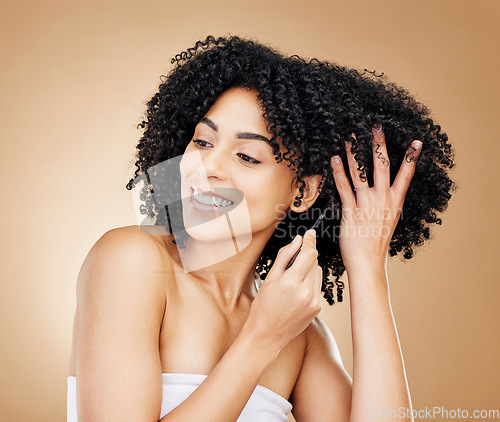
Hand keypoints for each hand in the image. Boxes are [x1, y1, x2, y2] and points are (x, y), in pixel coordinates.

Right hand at [245, 229, 321, 354]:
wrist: (266, 335)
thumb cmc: (263, 306)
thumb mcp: (270, 278)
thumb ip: (285, 256)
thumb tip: (297, 240)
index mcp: (291, 282)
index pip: (309, 254)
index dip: (310, 241)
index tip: (310, 233)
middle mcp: (306, 292)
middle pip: (315, 262)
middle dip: (306, 256)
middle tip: (292, 262)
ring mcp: (314, 302)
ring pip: (318, 273)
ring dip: (309, 270)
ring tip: (292, 280)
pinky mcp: (318, 309)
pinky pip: (317, 287)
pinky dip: (310, 283)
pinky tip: (296, 292)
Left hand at [330, 125, 421, 273]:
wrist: (368, 263)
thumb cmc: (376, 242)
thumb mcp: (388, 220)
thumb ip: (387, 203)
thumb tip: (384, 190)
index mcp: (395, 203)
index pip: (406, 175)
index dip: (412, 158)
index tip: (417, 142)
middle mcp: (383, 201)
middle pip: (383, 167)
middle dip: (379, 145)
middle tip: (376, 127)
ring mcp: (367, 205)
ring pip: (361, 173)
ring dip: (354, 153)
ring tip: (350, 137)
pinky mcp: (350, 211)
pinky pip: (344, 187)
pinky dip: (339, 172)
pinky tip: (335, 159)